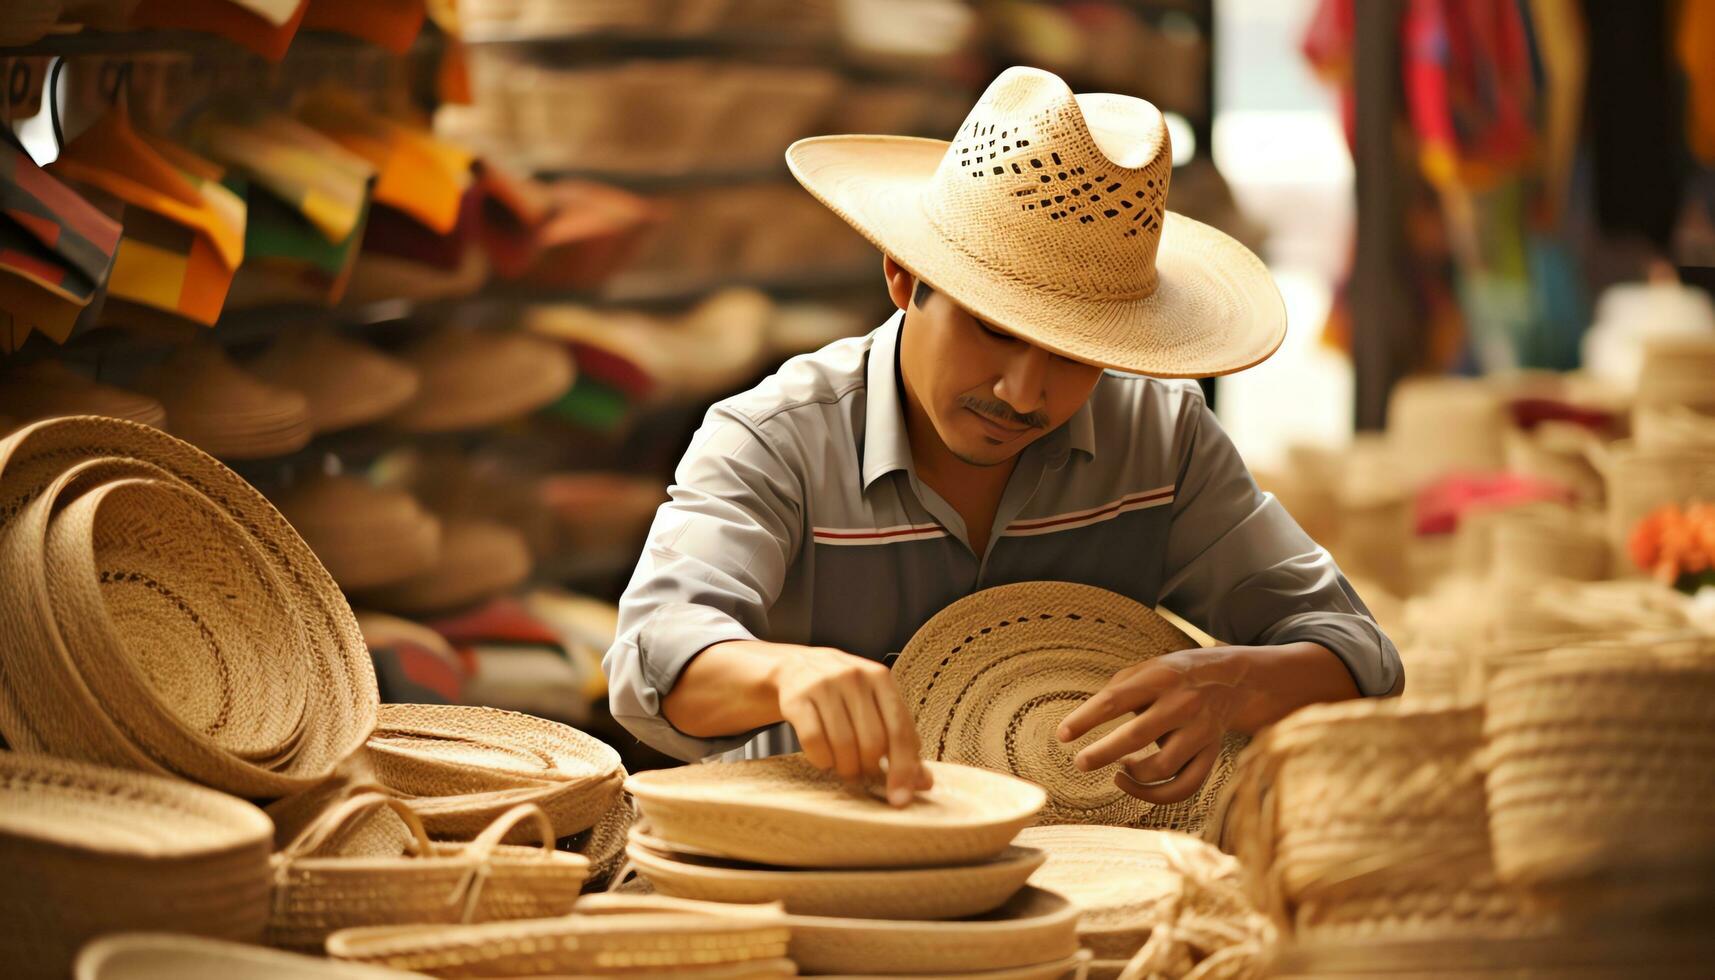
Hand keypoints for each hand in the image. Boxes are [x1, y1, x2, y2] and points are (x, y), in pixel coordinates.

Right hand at [766, 645, 933, 806]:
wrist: (796, 667)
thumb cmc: (845, 694)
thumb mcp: (876, 707)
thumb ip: (901, 742)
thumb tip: (925, 783)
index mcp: (882, 678)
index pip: (900, 731)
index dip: (903, 769)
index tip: (900, 798)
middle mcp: (855, 677)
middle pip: (872, 742)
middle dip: (869, 769)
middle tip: (864, 775)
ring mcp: (824, 685)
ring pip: (843, 744)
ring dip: (845, 768)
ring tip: (844, 767)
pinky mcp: (797, 698)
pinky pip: (813, 742)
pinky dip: (821, 760)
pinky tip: (823, 758)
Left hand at [1056, 647, 1254, 804]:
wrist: (1232, 680)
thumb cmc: (1173, 677)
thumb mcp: (1146, 669)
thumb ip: (1116, 690)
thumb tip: (1084, 722)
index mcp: (1159, 678)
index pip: (1114, 700)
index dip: (1085, 719)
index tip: (1062, 735)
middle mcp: (1181, 704)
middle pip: (1137, 735)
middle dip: (1103, 753)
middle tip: (1080, 763)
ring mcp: (1199, 731)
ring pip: (1162, 767)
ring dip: (1133, 775)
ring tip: (1119, 769)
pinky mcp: (1211, 754)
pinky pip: (1185, 787)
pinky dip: (1156, 795)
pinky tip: (1135, 783)